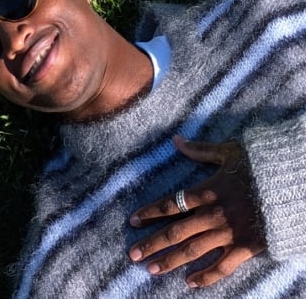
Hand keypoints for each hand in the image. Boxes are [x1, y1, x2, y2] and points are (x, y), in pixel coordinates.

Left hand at [128, 135, 264, 287]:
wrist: (290, 186)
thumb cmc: (259, 166)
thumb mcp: (228, 153)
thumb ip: (200, 150)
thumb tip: (176, 140)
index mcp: (207, 191)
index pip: (171, 204)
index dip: (150, 213)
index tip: (132, 222)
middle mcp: (213, 214)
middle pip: (175, 231)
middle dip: (152, 243)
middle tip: (132, 254)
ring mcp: (228, 233)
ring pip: (193, 251)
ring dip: (170, 261)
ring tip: (150, 269)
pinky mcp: (245, 248)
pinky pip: (222, 267)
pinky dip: (205, 277)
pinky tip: (189, 283)